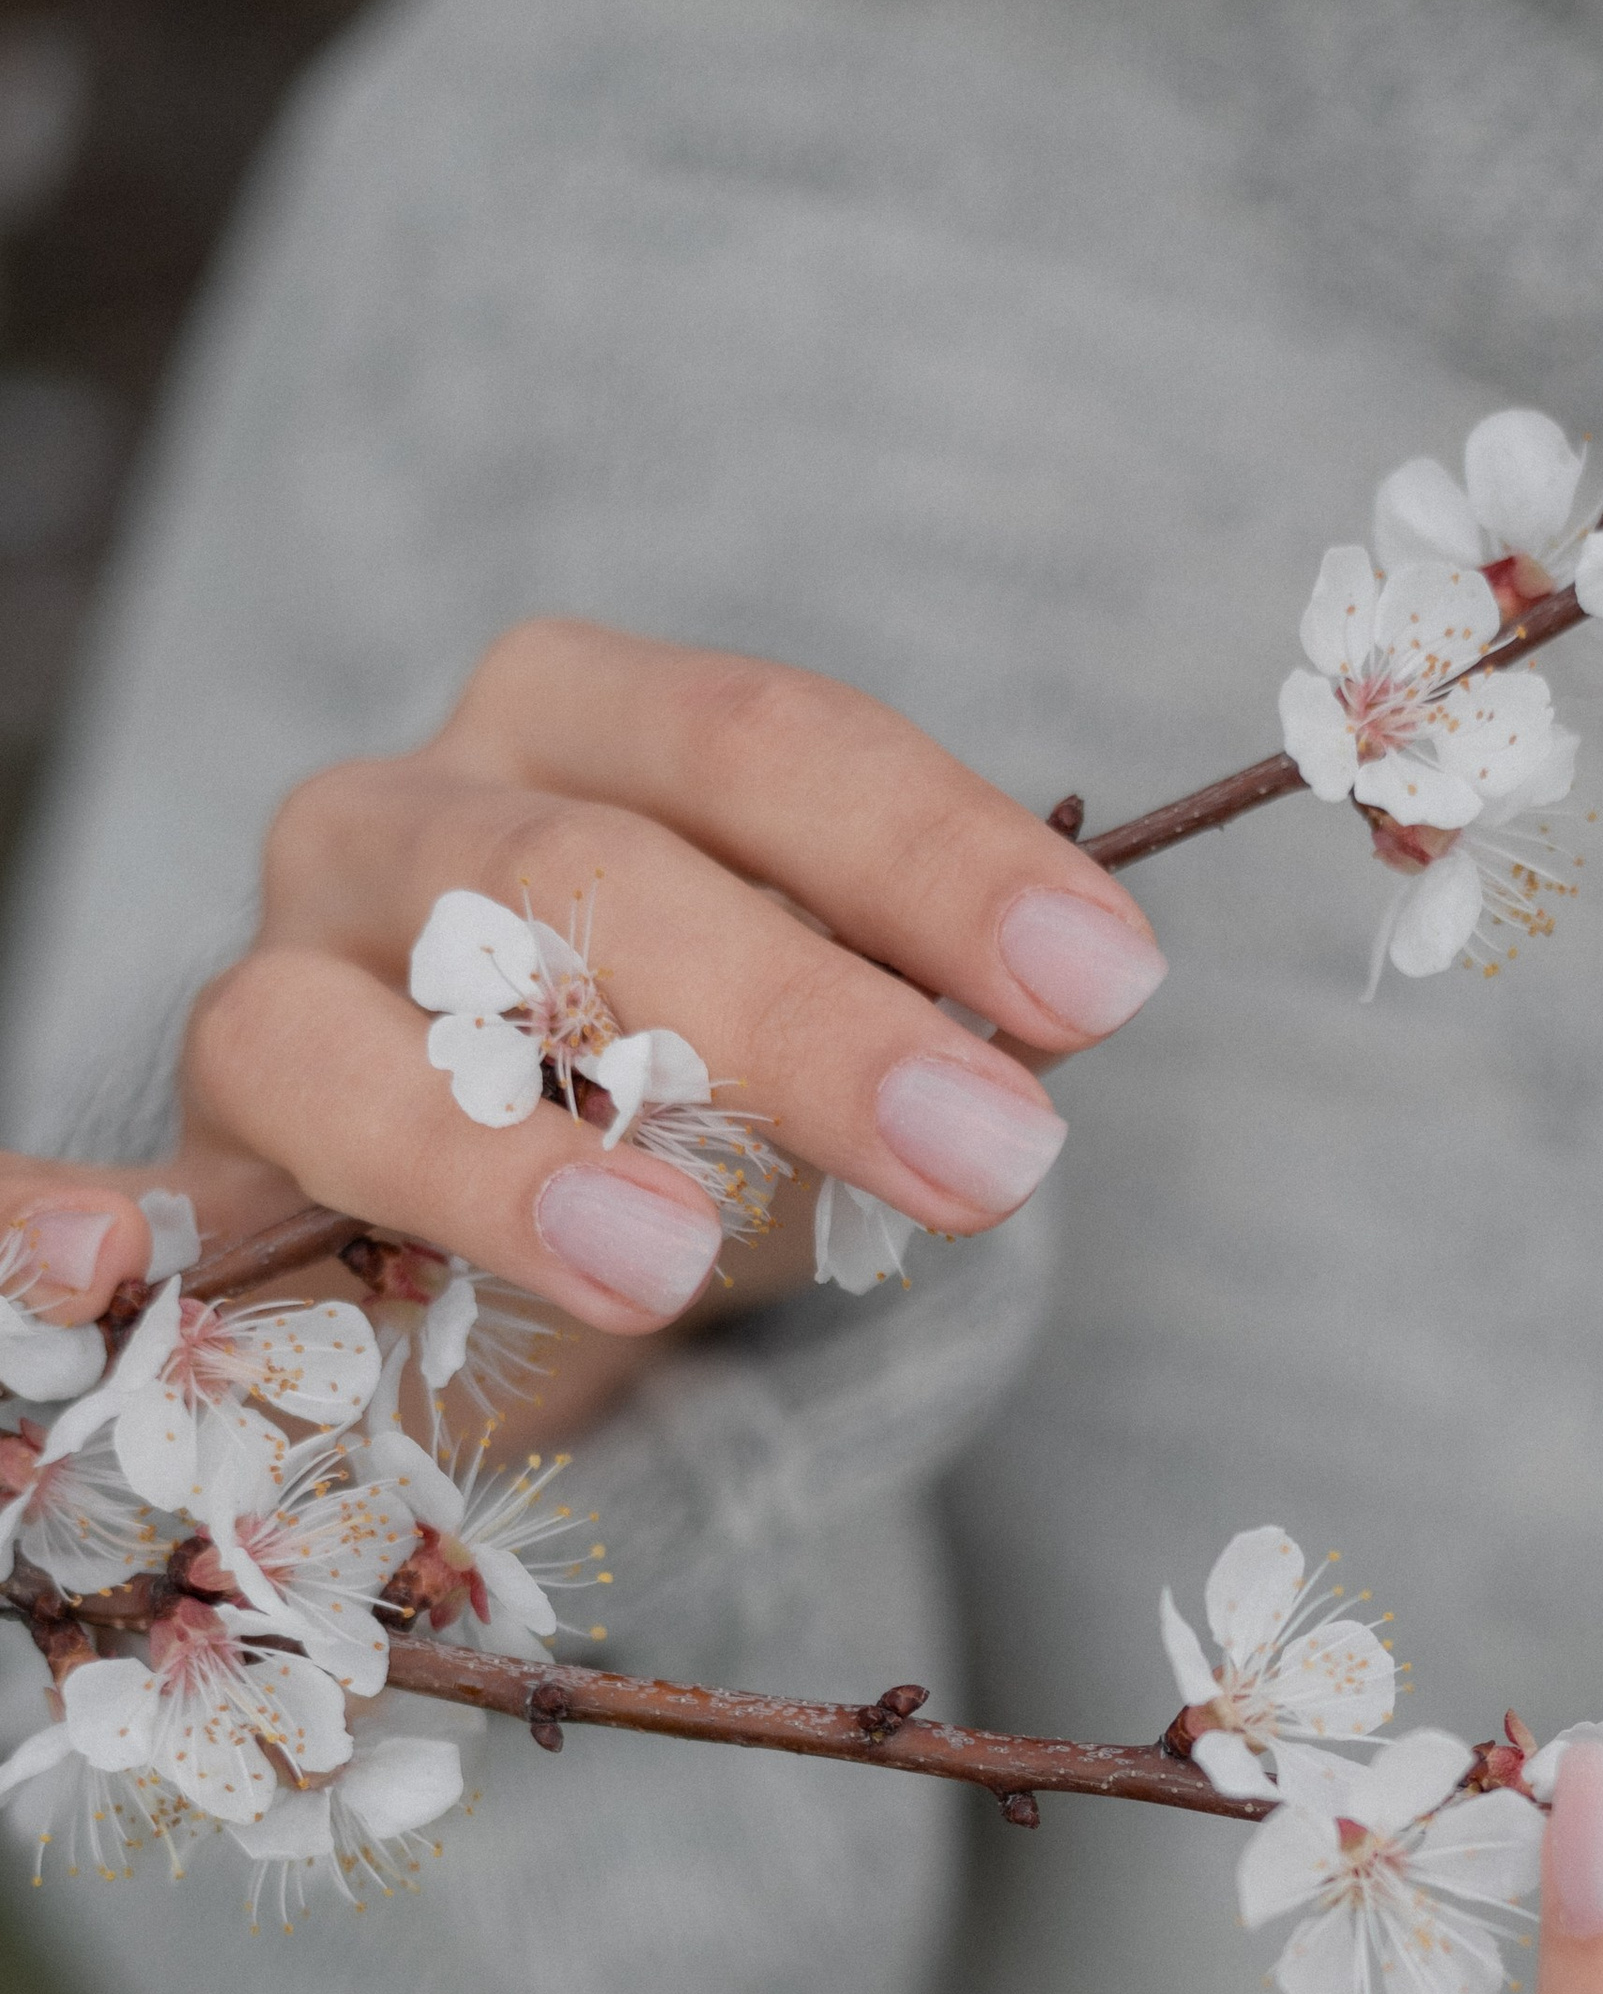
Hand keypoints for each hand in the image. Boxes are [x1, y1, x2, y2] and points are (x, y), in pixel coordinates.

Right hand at [0, 619, 1165, 1425]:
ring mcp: (272, 982)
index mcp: (586, 728)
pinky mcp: (188, 1159)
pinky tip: (96, 1260)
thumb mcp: (835, 1038)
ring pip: (350, 1038)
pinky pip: (75, 1178)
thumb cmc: (699, 1094)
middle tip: (989, 1154)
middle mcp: (408, 818)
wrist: (512, 1211)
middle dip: (794, 1019)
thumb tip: (1054, 1030)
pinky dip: (54, 1213)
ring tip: (664, 1266)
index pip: (766, 748)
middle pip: (581, 881)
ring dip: (504, 1154)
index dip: (935, 859)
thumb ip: (930, 1015)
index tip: (1107, 985)